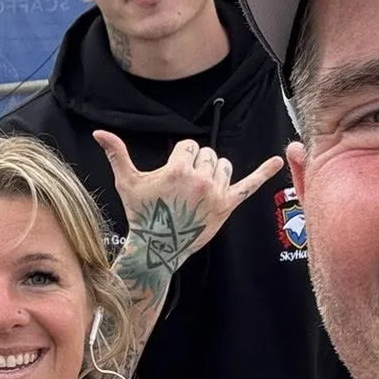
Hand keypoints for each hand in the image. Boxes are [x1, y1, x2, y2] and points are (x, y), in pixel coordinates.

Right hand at [94, 133, 284, 306]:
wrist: (157, 246)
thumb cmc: (141, 213)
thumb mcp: (127, 182)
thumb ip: (116, 153)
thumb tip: (98, 133)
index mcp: (178, 169)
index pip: (188, 146)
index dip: (179, 158)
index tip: (172, 176)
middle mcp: (200, 179)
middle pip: (207, 154)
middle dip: (196, 164)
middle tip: (183, 186)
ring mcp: (216, 193)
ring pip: (224, 165)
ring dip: (213, 171)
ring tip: (198, 189)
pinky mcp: (227, 207)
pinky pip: (249, 185)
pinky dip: (265, 173)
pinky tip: (280, 160)